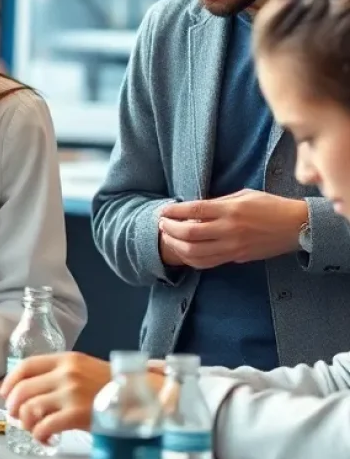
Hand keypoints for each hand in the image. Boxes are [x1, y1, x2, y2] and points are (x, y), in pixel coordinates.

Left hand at [0, 352, 163, 442]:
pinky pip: (45, 426)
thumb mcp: (85, 369)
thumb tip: (34, 392)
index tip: (5, 394)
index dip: (10, 382)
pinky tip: (46, 439)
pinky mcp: (76, 414)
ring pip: (30, 408)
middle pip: (23, 388)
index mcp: (66, 359)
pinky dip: (39, 436)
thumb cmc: (115, 387)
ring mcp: (70, 393)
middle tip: (17, 417)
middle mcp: (65, 373)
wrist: (144, 398)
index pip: (26, 366)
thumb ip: (61, 375)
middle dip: (14, 406)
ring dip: (26, 423)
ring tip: (33, 429)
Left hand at [157, 191, 307, 268]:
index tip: (162, 211)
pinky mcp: (238, 258)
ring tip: (168, 238)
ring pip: (196, 253)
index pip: (194, 211)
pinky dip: (191, 258)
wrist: (296, 226)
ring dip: (176, 246)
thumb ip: (217, 202)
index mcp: (230, 210)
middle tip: (162, 225)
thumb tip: (193, 209)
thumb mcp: (243, 195)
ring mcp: (234, 246)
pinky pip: (208, 262)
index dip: (174, 212)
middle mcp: (230, 230)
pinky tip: (184, 251)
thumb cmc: (269, 205)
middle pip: (190, 234)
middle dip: (170, 230)